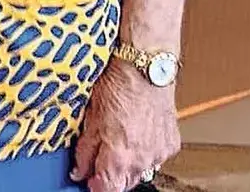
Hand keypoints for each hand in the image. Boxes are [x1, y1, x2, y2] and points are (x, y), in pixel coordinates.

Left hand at [72, 60, 179, 191]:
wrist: (145, 69)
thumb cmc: (118, 86)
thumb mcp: (91, 118)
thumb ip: (85, 150)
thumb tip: (79, 170)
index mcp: (120, 155)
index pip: (108, 190)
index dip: (95, 186)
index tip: (87, 179)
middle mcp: (143, 159)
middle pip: (124, 184)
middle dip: (110, 177)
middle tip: (98, 161)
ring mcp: (159, 153)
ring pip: (140, 171)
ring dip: (127, 165)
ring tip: (117, 142)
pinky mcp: (170, 144)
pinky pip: (154, 158)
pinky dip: (143, 152)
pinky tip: (134, 135)